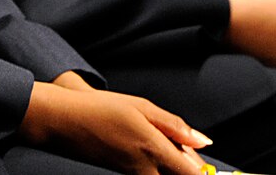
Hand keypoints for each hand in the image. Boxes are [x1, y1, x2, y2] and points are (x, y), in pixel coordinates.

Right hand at [19, 80, 208, 174]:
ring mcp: (132, 172)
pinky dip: (160, 168)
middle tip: (196, 160)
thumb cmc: (101, 109)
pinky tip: (160, 152)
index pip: (189, 172)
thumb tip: (203, 141)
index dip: (202, 172)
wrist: (64, 122)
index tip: (210, 169)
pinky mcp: (122, 172)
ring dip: (175, 169)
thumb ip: (175, 126)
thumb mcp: (143, 107)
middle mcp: (143, 166)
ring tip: (177, 152)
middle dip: (189, 171)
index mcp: (153, 147)